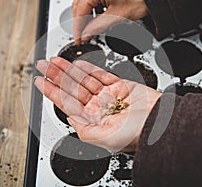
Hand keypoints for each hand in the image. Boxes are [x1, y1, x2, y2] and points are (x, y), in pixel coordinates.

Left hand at [34, 57, 160, 151]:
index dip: (51, 92)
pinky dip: (89, 69)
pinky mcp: (120, 85)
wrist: (162, 124)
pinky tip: (77, 64)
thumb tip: (70, 117)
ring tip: (55, 61)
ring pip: (84, 80)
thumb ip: (84, 130)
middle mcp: (99, 108)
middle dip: (56, 76)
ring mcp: (109, 95)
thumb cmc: (137, 134)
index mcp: (93, 121)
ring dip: (69, 70)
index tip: (40, 82)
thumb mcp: (106, 139)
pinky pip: (101, 75)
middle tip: (43, 65)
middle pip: (72, 89)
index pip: (66, 104)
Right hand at [72, 0, 147, 44]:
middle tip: (83, 37)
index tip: (80, 40)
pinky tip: (98, 18)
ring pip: (85, 1)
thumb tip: (87, 34)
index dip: (78, 28)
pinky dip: (94, 9)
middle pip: (79, 5)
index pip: (79, 11)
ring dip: (86, 16)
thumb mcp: (118, 15)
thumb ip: (99, 26)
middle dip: (80, 23)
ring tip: (91, 30)